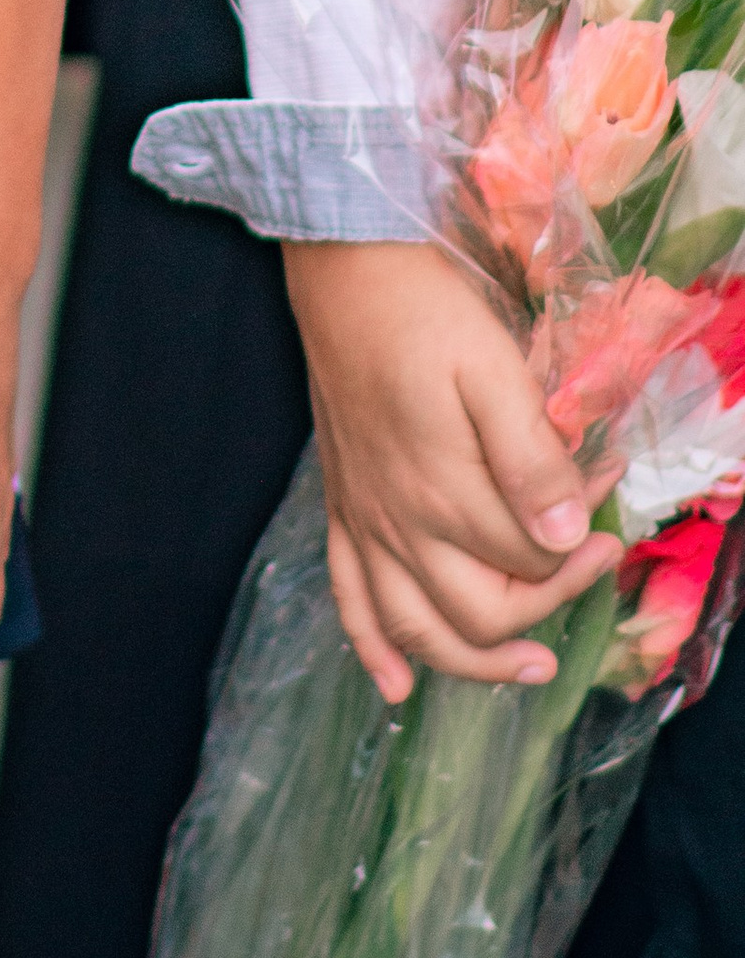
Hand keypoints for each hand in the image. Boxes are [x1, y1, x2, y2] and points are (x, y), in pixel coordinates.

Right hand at [285, 240, 623, 701]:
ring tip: (529, 668)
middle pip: (484, 611)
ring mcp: (366, 518)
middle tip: (594, 563)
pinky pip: (347, 596)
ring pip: (418, 628)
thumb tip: (568, 535)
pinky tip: (395, 687)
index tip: (614, 498)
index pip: (531, 559)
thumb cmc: (425, 312)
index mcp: (444, 489)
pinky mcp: (341, 504)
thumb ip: (530, 457)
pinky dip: (371, 649)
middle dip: (549, 604)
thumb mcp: (492, 368)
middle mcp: (401, 521)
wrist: (344, 270)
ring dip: (473, 665)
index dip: (583, 546)